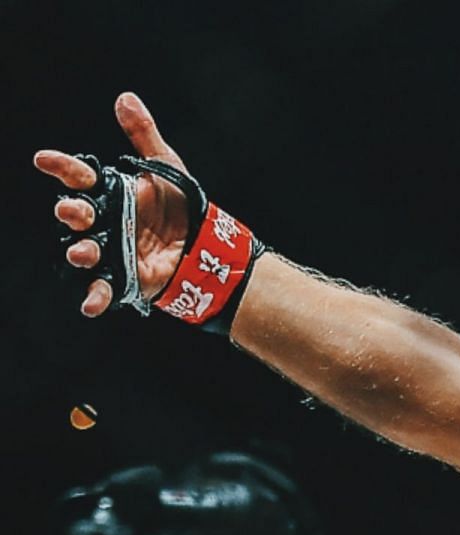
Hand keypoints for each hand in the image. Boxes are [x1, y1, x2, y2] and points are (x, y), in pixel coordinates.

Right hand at [34, 93, 191, 317]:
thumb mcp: (166, 167)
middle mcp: (105, 221)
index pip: (79, 177)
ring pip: (84, 250)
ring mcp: (112, 250)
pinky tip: (90, 305)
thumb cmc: (183, 206)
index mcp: (110, 192)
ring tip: (80, 252)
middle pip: (77, 216)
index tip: (44, 160)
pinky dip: (94, 297)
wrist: (208, 248)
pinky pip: (103, 288)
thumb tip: (124, 98)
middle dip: (70, 213)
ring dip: (78, 252)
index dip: (61, 168)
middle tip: (73, 211)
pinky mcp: (123, 277)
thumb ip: (144, 137)